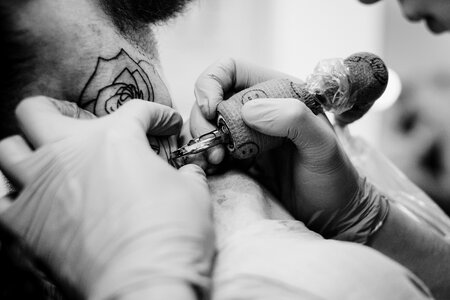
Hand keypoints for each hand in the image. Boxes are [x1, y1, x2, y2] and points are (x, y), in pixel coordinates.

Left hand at [0, 97, 213, 299]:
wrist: (145, 283)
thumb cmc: (173, 235)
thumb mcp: (194, 195)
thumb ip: (187, 175)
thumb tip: (189, 173)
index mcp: (116, 140)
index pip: (136, 111)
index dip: (158, 115)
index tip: (166, 125)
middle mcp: (70, 153)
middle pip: (36, 111)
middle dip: (54, 111)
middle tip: (75, 126)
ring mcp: (41, 186)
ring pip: (8, 149)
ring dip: (27, 151)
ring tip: (48, 161)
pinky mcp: (24, 223)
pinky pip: (2, 198)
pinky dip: (14, 195)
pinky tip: (34, 200)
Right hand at [191, 58, 387, 242]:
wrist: (332, 215)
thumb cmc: (334, 178)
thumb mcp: (323, 146)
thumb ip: (295, 120)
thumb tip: (249, 110)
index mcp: (278, 93)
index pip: (232, 70)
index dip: (213, 82)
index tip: (211, 108)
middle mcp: (258, 110)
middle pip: (211, 98)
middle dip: (203, 119)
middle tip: (213, 147)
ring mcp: (245, 136)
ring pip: (207, 125)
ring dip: (202, 140)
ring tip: (214, 162)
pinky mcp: (238, 160)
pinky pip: (210, 150)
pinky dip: (203, 157)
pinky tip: (212, 170)